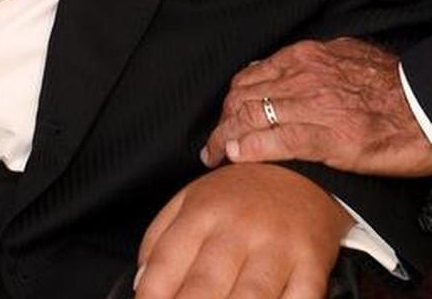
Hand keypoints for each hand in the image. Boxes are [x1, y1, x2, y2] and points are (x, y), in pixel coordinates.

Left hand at [136, 165, 348, 298]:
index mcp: (202, 212)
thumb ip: (160, 241)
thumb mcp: (190, 201)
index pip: (166, 262)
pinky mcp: (311, 263)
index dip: (152, 296)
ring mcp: (277, 246)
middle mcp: (238, 228)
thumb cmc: (239, 196)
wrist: (299, 168)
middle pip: (205, 286)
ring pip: (251, 298)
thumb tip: (142, 285)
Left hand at [201, 37, 431, 176]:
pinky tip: (238, 156)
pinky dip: (253, 148)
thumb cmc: (390, 83)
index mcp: (306, 57)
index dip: (229, 101)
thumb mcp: (344, 55)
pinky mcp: (331, 137)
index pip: (251, 77)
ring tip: (214, 155)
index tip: (222, 118)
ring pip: (254, 117)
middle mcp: (304, 76)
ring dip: (226, 138)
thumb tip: (283, 67)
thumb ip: (311, 62)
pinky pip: (280, 140)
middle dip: (221, 122)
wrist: (424, 103)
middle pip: (244, 97)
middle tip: (210, 144)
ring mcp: (316, 105)